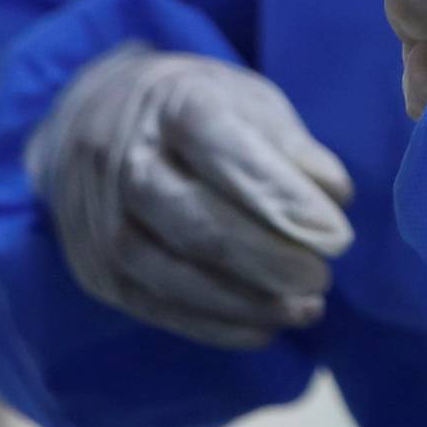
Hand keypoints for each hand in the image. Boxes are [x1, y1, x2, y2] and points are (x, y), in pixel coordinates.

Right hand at [26, 43, 354, 349]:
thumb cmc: (189, 112)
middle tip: (321, 277)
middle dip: (268, 259)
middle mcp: (125, 160)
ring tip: (307, 308)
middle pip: (196, 222)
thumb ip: (290, 145)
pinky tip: (265, 326)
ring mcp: (102, 221)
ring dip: (248, 302)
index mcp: (169, 104)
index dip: (282, 198)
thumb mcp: (243, 100)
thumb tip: (334, 196)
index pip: (223, 151)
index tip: (337, 236)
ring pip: (175, 274)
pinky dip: (217, 326)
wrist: (89, 124)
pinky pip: (158, 308)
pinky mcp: (98, 270)